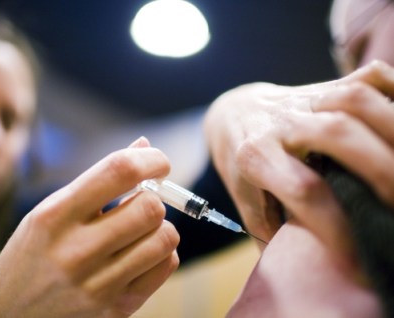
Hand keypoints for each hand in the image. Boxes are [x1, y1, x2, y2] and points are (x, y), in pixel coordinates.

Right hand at [0, 137, 179, 317]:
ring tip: (140, 230)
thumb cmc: (30, 258)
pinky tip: (141, 253)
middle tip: (142, 201)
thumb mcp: (48, 213)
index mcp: (53, 216)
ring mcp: (96, 286)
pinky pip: (164, 267)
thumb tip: (143, 146)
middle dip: (154, 198)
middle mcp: (74, 252)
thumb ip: (96, 180)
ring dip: (159, 228)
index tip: (158, 163)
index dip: (151, 160)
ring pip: (164, 239)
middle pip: (149, 207)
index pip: (119, 171)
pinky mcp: (114, 310)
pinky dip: (162, 253)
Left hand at [204, 60, 393, 255]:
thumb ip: (268, 226)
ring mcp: (304, 100)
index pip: (305, 190)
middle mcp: (280, 124)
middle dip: (380, 172)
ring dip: (388, 130)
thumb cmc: (240, 163)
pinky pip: (365, 78)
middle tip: (393, 204)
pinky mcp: (323, 84)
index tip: (356, 255)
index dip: (337, 226)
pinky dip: (392, 91)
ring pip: (352, 101)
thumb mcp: (244, 198)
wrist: (232, 113)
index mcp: (255, 156)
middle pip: (336, 136)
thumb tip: (300, 261)